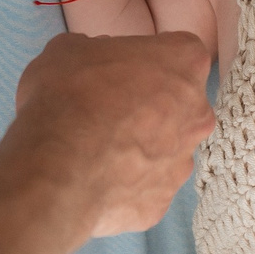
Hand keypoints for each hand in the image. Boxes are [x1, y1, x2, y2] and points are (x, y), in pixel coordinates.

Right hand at [10, 30, 213, 235]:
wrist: (57, 171)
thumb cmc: (68, 97)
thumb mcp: (67, 50)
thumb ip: (93, 50)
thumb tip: (93, 62)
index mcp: (185, 63)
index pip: (179, 52)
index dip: (147, 59)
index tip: (121, 68)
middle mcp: (197, 113)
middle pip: (180, 103)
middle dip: (151, 105)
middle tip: (108, 109)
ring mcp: (183, 162)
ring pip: (166, 149)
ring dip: (140, 147)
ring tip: (97, 150)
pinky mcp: (162, 202)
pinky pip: (145, 186)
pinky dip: (125, 183)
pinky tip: (94, 179)